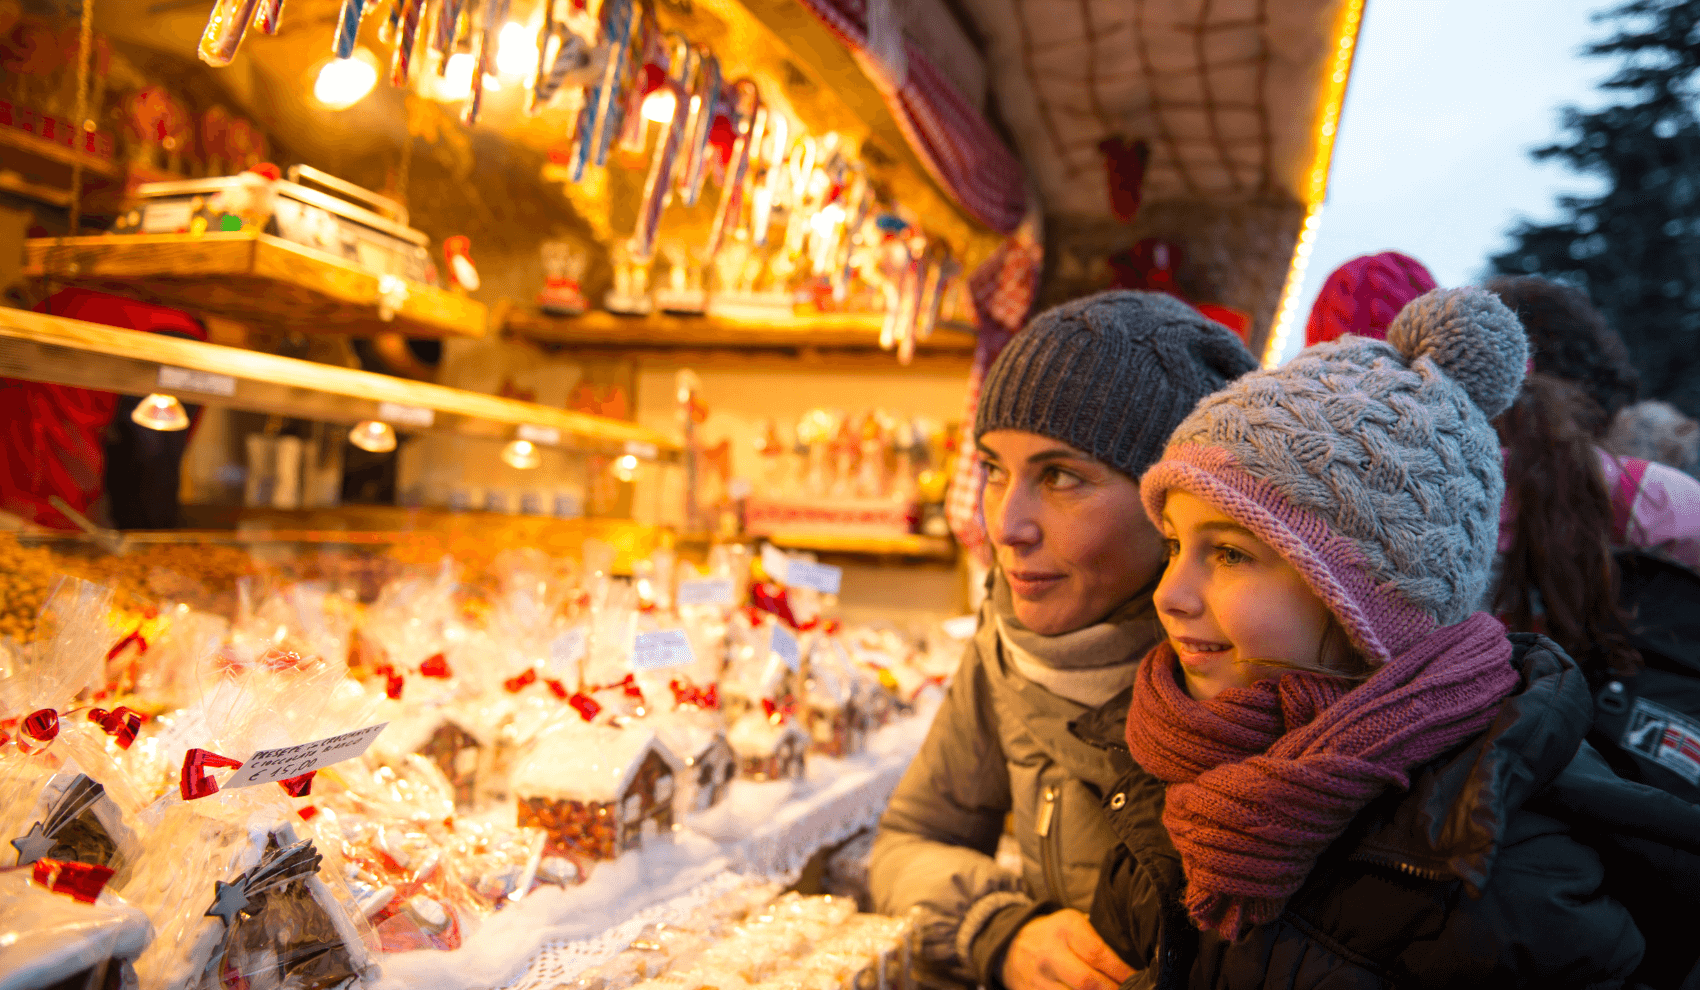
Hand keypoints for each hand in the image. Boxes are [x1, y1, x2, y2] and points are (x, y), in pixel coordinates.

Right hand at [1001, 909, 1134, 989]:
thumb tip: (1131, 959)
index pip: (1098, 954)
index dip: (1121, 971)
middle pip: (1087, 982)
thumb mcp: (1072, 923)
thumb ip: (1096, 937)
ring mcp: (1039, 978)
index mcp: (1064, 929)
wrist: (1010, 945)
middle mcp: (1050, 953)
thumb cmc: (1053, 934)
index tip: (1136, 978)